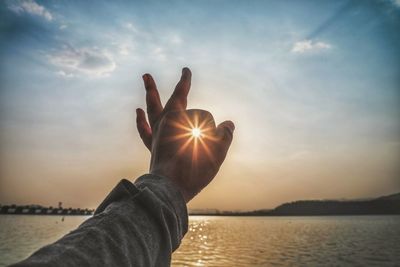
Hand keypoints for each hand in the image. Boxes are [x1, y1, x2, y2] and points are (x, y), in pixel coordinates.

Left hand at [136, 68, 234, 201]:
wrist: (169, 189)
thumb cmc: (193, 171)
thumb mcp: (217, 153)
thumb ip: (224, 136)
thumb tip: (228, 125)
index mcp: (183, 121)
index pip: (204, 116)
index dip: (213, 129)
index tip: (214, 138)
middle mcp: (169, 122)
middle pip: (176, 98)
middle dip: (183, 85)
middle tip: (185, 71)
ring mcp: (158, 132)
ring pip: (154, 107)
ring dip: (151, 91)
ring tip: (146, 77)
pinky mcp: (152, 144)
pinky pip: (145, 129)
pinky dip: (141, 120)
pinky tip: (138, 111)